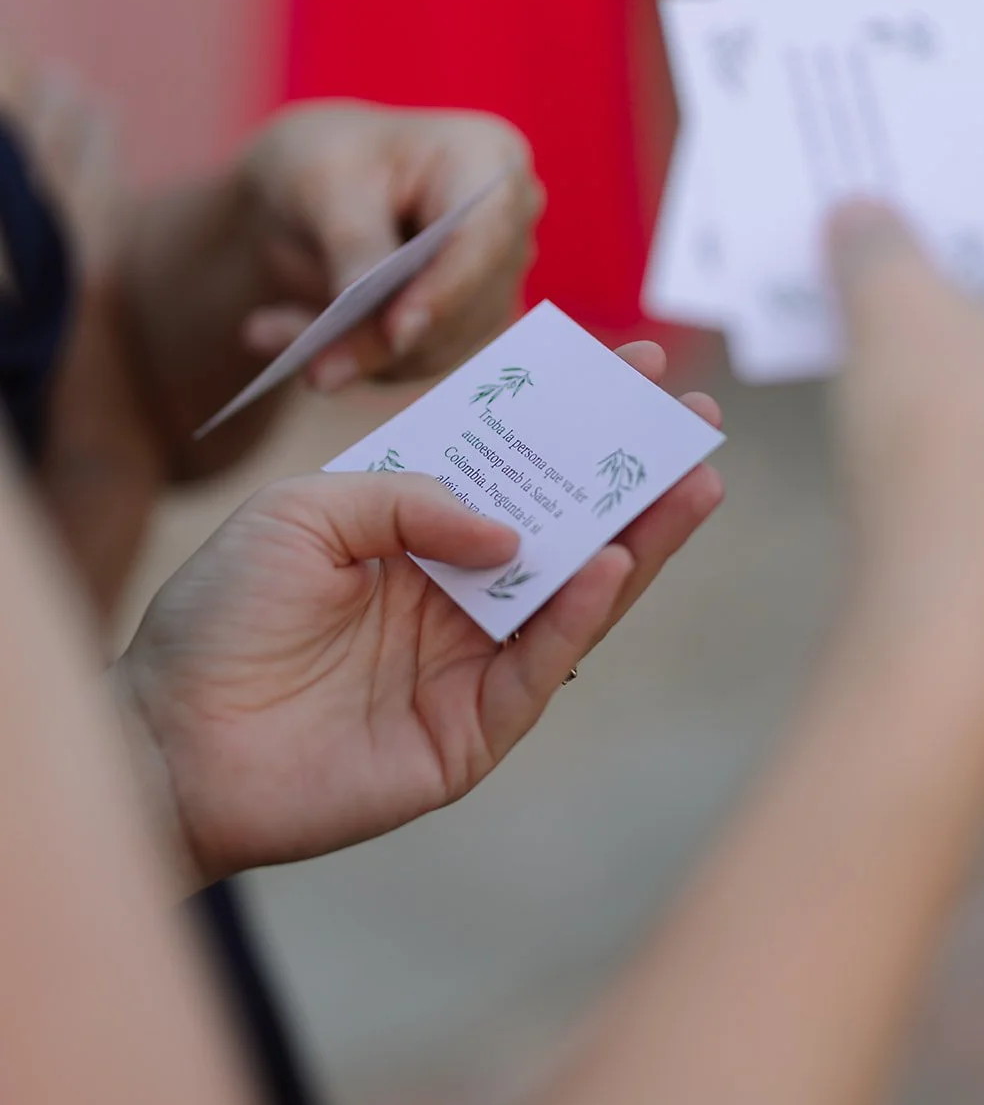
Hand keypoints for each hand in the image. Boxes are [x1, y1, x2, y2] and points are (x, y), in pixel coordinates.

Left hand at [116, 345, 722, 886]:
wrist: (168, 740)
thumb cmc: (218, 616)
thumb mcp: (302, 513)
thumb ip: (407, 497)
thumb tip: (508, 529)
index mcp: (408, 534)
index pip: (509, 469)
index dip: (567, 422)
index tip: (630, 365)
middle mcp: (450, 594)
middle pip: (561, 528)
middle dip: (627, 475)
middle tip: (692, 420)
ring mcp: (465, 664)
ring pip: (573, 597)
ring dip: (638, 541)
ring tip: (694, 483)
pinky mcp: (469, 731)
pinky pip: (537, 668)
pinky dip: (579, 617)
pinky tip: (615, 563)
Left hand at [237, 101, 543, 386]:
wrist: (312, 189)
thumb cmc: (324, 160)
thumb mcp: (324, 183)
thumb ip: (357, 247)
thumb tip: (390, 329)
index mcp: (490, 161)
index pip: (484, 238)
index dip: (446, 291)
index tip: (397, 333)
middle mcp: (507, 227)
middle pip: (463, 306)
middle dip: (382, 340)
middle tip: (311, 365)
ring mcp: (490, 282)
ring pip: (436, 347)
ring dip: (355, 352)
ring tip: (269, 333)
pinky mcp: (461, 327)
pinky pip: (411, 362)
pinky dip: (351, 358)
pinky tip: (288, 337)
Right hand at [828, 200, 983, 650]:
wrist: (955, 612)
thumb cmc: (950, 441)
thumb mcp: (895, 312)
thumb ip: (877, 246)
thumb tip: (860, 215)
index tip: (957, 172)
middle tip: (914, 235)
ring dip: (977, 332)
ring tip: (894, 312)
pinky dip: (976, 401)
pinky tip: (911, 404)